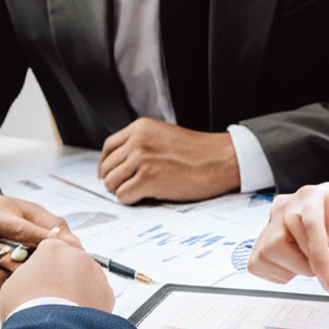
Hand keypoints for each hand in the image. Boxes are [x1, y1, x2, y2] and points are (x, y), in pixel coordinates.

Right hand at [0, 193, 82, 302]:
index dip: (46, 243)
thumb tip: (74, 245)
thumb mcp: (23, 209)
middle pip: (10, 262)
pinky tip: (16, 288)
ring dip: (22, 285)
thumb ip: (50, 224)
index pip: (22, 234)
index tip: (64, 251)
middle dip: (36, 268)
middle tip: (54, 272)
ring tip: (38, 282)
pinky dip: (4, 294)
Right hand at [0, 239, 114, 323]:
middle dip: (64, 277)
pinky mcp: (107, 292)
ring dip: (79, 289)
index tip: (42, 279)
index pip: (50, 249)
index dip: (45, 266)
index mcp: (51, 248)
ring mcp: (95, 272)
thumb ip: (27, 273)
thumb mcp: (13, 285)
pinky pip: (99, 295)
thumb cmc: (26, 310)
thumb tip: (33, 274)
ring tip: (64, 310)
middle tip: (53, 297)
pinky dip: (91, 304)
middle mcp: (77, 255)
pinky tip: (77, 316)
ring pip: (87, 277)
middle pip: (71, 262)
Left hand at [98, 117, 239, 204]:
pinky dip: (132, 200)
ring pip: (112, 184)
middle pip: (107, 168)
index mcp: (140, 128)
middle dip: (117, 181)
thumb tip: (120, 165)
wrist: (222, 159)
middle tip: (133, 187)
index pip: (109, 147)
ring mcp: (141, 159)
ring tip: (144, 191)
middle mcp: (137, 141)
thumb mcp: (164, 136)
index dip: (106, 165)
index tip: (109, 175)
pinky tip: (148, 196)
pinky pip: (123, 196)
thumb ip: (142, 144)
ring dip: (124, 191)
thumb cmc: (199, 152)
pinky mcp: (148, 179)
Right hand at [247, 176, 328, 298]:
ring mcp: (271, 220)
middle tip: (325, 269)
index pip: (308, 225)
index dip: (318, 259)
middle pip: (279, 243)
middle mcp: (286, 205)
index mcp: (312, 195)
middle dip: (306, 265)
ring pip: (266, 254)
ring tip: (310, 259)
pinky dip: (280, 272)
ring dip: (292, 268)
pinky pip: (259, 263)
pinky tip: (297, 261)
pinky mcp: (263, 237)